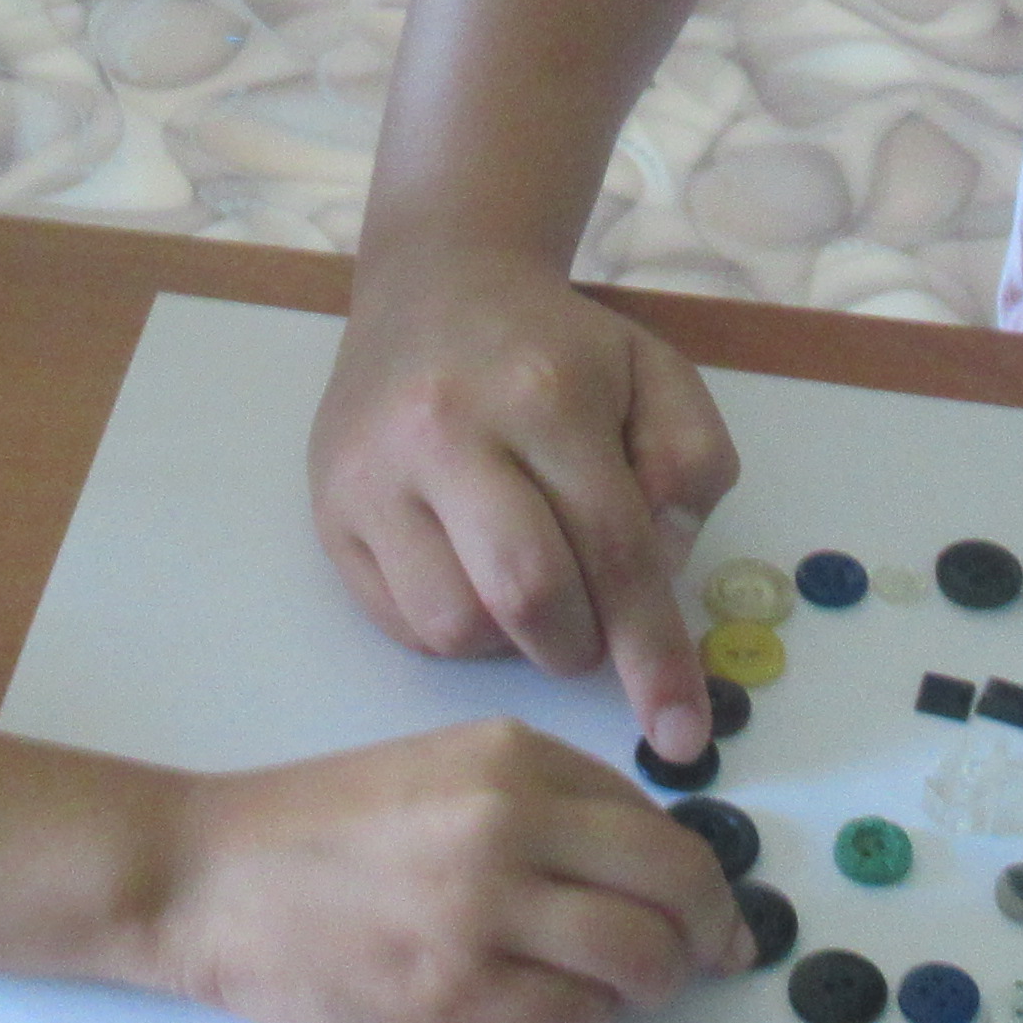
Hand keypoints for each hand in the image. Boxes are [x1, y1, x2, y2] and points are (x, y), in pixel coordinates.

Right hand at [142, 717, 746, 1022]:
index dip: (699, 875)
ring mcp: (483, 908)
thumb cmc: (317, 828)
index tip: (712, 911)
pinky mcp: (454, 990)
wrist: (207, 875)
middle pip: (677, 884)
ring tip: (628, 991)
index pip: (656, 818)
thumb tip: (647, 863)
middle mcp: (510, 820)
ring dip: (654, 985)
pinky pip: (574, 1016)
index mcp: (513, 756)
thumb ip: (541, 801)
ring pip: (641, 957)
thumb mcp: (441, 770)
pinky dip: (584, 1022)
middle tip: (706, 960)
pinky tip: (553, 1010)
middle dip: (707, 933)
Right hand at [311, 242, 737, 760]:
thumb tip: (658, 567)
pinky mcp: (332, 510)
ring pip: (454, 626)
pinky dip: (458, 631)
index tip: (682, 735)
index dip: (654, 654)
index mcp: (545, 394)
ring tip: (533, 591)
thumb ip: (690, 468)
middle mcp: (448, 430)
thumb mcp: (658, 377)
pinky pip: (402, 624)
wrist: (437, 287)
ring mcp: (376, 473)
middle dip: (580, 645)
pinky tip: (477, 580)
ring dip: (513, 644)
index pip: (615, 548)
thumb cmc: (558, 349)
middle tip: (596, 631)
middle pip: (528, 595)